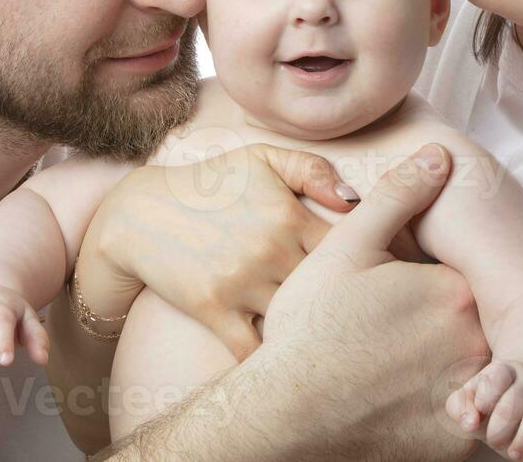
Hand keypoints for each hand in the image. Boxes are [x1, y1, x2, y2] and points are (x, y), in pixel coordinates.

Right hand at [77, 142, 366, 358]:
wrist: (139, 213)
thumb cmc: (209, 185)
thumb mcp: (260, 161)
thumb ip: (312, 170)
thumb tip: (356, 199)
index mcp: (290, 215)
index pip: (356, 246)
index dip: (376, 266)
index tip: (382, 280)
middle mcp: (271, 250)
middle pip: (335, 292)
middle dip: (355, 306)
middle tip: (373, 322)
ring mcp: (241, 283)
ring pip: (300, 325)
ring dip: (318, 336)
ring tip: (339, 346)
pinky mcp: (213, 309)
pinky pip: (255, 351)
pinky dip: (274, 360)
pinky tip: (290, 361)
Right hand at [254, 143, 489, 461]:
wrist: (284, 415)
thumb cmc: (311, 327)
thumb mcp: (347, 246)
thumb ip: (399, 196)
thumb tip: (440, 155)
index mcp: (453, 293)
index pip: (463, 278)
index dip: (429, 281)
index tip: (397, 294)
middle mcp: (474, 346)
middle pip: (472, 326)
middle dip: (438, 325)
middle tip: (388, 334)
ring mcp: (468, 399)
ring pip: (473, 373)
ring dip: (445, 368)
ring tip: (393, 368)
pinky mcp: (455, 445)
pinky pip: (464, 420)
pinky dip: (440, 410)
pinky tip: (397, 401)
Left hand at [447, 360, 522, 460]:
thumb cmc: (490, 402)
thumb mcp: (470, 399)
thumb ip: (460, 407)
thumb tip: (470, 423)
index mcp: (504, 370)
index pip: (497, 375)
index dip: (485, 397)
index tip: (480, 411)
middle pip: (516, 399)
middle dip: (500, 427)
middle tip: (493, 441)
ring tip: (513, 453)